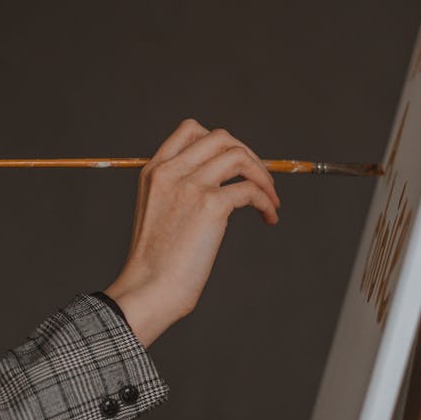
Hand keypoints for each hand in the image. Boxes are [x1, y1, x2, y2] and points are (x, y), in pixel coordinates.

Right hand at [105, 119, 280, 345]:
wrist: (149, 289)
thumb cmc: (156, 264)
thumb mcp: (157, 214)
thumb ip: (178, 191)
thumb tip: (220, 184)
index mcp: (154, 171)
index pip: (191, 130)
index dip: (222, 143)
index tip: (236, 166)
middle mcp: (171, 171)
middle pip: (221, 138)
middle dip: (248, 155)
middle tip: (260, 181)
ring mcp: (190, 185)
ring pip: (239, 156)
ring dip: (263, 176)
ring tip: (270, 200)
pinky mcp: (210, 205)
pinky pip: (250, 189)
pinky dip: (266, 202)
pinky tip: (269, 218)